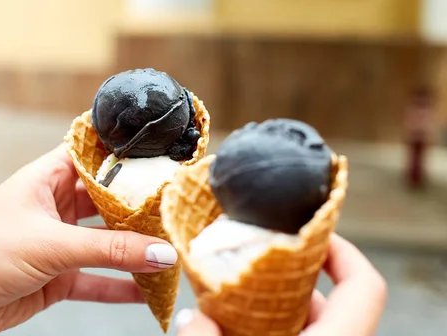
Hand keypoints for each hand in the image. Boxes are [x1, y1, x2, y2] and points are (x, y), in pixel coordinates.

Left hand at [0, 144, 177, 333]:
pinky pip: (97, 278)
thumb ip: (110, 250)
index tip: (158, 155)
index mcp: (46, 179)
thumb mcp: (52, 245)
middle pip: (106, 200)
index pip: (92, 155)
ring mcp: (58, 241)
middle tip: (174, 207)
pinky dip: (119, 285)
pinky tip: (146, 290)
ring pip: (106, 241)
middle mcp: (55, 205)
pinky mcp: (58, 274)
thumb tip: (161, 253)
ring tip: (168, 250)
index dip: (123, 154)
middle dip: (138, 206)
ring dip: (133, 248)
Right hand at [174, 234, 386, 335]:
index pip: (364, 284)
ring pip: (297, 319)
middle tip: (245, 259)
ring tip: (225, 294)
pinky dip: (260, 325)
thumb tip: (192, 317)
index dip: (343, 249)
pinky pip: (285, 334)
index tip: (310, 230)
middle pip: (320, 297)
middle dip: (280, 274)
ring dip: (263, 303)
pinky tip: (227, 324)